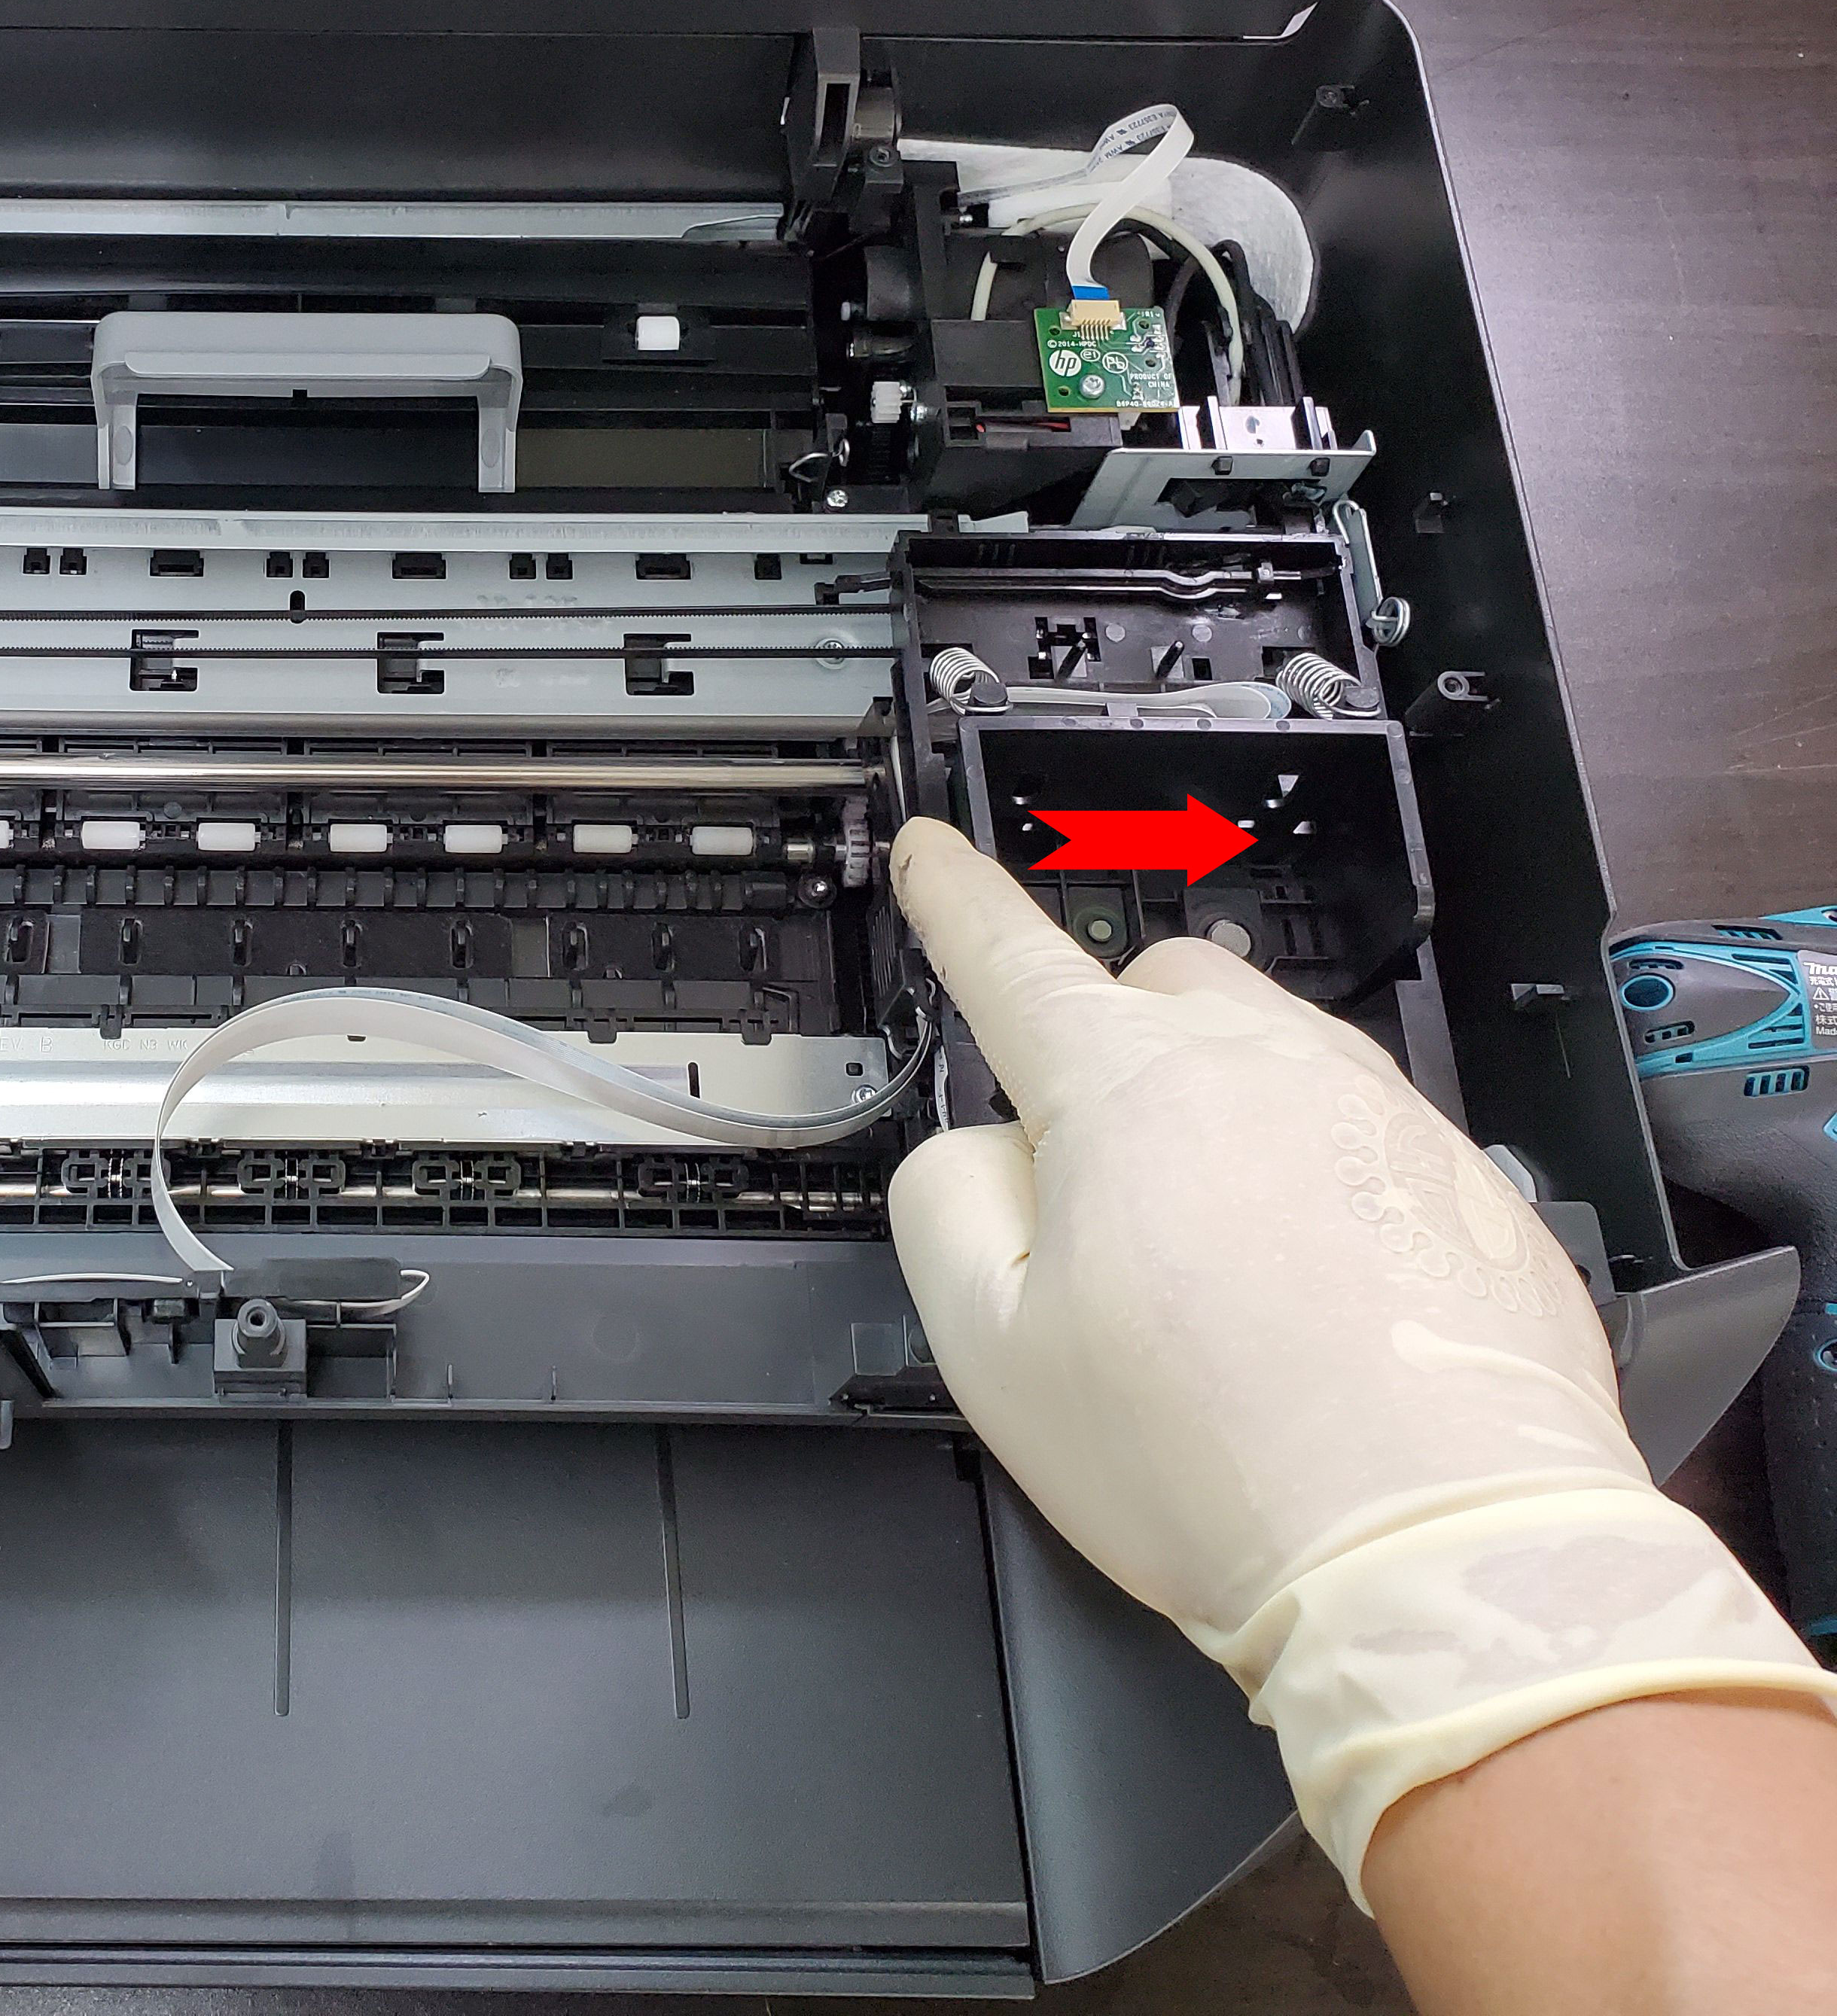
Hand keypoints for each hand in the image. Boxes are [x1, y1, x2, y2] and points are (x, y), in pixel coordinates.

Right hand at [884, 815, 1833, 1906]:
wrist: (1439, 1547)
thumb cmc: (1210, 1459)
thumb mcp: (989, 1346)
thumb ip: (944, 1203)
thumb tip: (984, 1149)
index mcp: (1120, 1086)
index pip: (1008, 954)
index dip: (955, 899)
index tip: (934, 855)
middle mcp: (1260, 1061)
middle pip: (1158, 987)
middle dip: (1114, 1043)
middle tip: (1099, 1189)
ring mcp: (1379, 1108)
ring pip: (1269, 1056)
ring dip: (1222, 1120)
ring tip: (1219, 1283)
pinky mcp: (1469, 1177)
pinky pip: (1364, 1135)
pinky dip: (1318, 1188)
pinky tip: (1315, 1308)